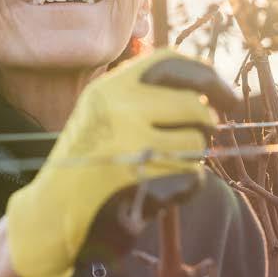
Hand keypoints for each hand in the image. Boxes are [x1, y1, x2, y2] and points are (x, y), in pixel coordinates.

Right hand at [5, 48, 237, 276]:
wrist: (49, 214)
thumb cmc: (87, 164)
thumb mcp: (104, 114)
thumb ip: (145, 95)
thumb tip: (209, 91)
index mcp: (110, 87)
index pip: (172, 62)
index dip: (209, 77)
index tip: (228, 99)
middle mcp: (118, 109)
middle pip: (195, 107)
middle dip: (205, 127)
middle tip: (198, 140)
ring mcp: (128, 145)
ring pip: (197, 144)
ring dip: (193, 159)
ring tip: (166, 168)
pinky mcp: (139, 183)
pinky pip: (191, 179)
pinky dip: (186, 188)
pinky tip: (162, 192)